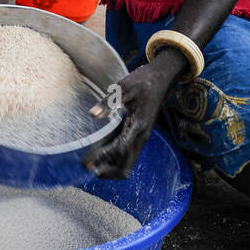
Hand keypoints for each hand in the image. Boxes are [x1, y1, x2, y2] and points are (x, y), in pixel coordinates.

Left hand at [84, 56, 180, 179]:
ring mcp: (140, 137)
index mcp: (139, 126)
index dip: (104, 157)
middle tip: (88, 168)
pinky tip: (100, 152)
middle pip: (126, 166)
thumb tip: (93, 114)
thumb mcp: (125, 87)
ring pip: (127, 162)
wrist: (160, 79)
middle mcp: (141, 136)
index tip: (88, 161)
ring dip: (110, 166)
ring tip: (91, 164)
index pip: (120, 150)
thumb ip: (109, 101)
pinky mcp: (138, 134)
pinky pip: (126, 152)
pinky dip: (114, 157)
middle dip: (108, 171)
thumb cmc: (143, 81)